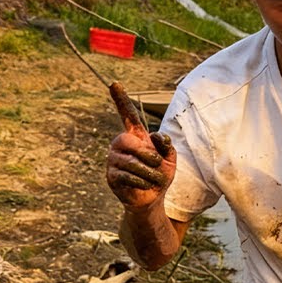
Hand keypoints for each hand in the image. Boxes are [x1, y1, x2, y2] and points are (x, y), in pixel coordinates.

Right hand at [105, 82, 176, 210]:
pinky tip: (144, 185)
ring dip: (150, 173)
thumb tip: (156, 135)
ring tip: (153, 178)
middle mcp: (120, 144)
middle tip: (157, 164)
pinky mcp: (111, 176)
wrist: (152, 198)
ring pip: (132, 162)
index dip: (121, 100)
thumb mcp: (170, 158)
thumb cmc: (160, 175)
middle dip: (149, 155)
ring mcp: (113, 160)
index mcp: (135, 136)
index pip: (128, 115)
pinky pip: (128, 176)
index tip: (114, 83)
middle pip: (130, 141)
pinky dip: (143, 182)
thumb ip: (166, 144)